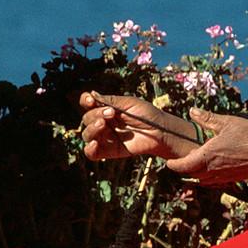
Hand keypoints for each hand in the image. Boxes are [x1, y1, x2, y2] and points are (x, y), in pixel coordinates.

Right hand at [78, 91, 194, 162]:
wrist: (161, 133)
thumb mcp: (130, 103)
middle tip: (111, 113)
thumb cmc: (148, 116)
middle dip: (95, 114)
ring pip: (87, 134)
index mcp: (107, 109)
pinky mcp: (109, 151)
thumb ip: (110, 101)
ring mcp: (106, 138)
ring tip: (103, 124)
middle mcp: (104, 123)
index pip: (88, 104)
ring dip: (91, 128)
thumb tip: (91, 94)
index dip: (86, 101)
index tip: (90, 100)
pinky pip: (91, 153)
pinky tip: (96, 143)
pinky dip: (90, 148)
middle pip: (87, 118)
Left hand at [162, 109, 247, 187]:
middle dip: (183, 169)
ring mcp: (223, 176)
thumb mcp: (226, 122)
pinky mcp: (232, 179)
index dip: (174, 165)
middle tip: (178, 162)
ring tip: (193, 165)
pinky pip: (214, 182)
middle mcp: (213, 169)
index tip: (168, 163)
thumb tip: (191, 111)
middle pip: (191, 174)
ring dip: (195, 174)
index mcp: (208, 155)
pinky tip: (210, 170)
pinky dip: (207, 178)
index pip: (184, 165)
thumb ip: (207, 118)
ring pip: (202, 180)